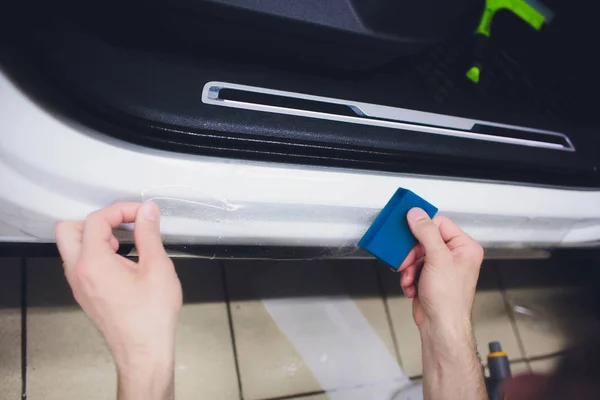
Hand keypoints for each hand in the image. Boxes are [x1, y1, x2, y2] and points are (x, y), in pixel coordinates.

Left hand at [55, 201, 181, 399]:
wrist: (144, 351)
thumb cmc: (150, 317)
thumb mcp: (157, 267)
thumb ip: (149, 234)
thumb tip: (146, 213)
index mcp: (94, 263)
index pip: (96, 220)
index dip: (120, 210)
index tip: (140, 213)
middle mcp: (79, 273)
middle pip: (69, 229)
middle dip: (98, 220)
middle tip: (123, 224)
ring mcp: (80, 285)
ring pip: (72, 247)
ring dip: (95, 237)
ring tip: (124, 243)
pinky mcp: (86, 293)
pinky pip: (81, 263)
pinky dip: (97, 253)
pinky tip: (122, 260)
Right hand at [398, 208, 483, 329]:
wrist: (440, 327)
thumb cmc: (448, 300)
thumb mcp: (437, 259)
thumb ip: (426, 233)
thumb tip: (416, 214)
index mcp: (465, 247)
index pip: (439, 224)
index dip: (422, 229)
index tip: (408, 234)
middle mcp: (455, 255)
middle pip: (424, 240)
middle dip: (412, 254)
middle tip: (406, 261)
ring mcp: (442, 267)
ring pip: (416, 254)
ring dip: (408, 267)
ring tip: (410, 278)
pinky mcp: (430, 277)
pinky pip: (413, 268)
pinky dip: (408, 277)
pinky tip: (411, 286)